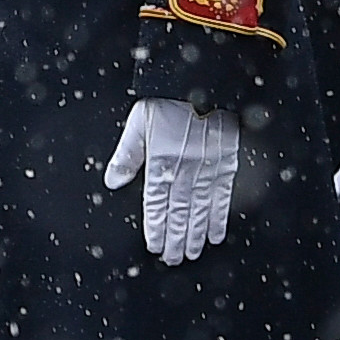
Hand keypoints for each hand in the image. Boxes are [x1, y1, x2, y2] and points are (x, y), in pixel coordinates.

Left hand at [100, 96, 243, 263]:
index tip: (154, 245)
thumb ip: (126, 154)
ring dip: (194, 235)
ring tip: (190, 253)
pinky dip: (218, 218)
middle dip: (175, 239)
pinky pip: (222, 197)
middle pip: (179, 213)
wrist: (206, 80)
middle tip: (172, 259)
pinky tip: (214, 235)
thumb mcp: (139, 121)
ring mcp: (208, 169)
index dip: (156, 227)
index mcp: (161, 161)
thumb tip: (112, 181)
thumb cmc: (170, 98)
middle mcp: (185, 169)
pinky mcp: (227, 164)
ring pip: (199, 210)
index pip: (156, 203)